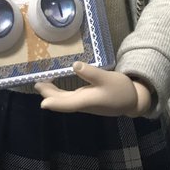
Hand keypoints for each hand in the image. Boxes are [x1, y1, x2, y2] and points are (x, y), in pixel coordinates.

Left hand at [34, 62, 151, 116]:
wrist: (132, 101)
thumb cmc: (120, 90)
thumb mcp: (107, 79)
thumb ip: (91, 73)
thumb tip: (75, 65)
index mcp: (87, 100)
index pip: (67, 103)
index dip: (55, 102)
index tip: (43, 103)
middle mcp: (83, 103)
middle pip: (62, 101)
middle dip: (48, 94)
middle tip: (36, 84)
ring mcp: (84, 102)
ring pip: (65, 100)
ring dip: (53, 93)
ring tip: (41, 84)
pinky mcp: (87, 99)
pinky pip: (70, 98)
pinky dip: (61, 93)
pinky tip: (58, 86)